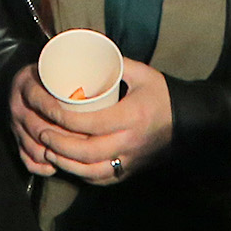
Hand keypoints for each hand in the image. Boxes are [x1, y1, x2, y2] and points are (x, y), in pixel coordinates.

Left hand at [8, 59, 174, 182]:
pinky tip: (68, 164)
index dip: (64, 119)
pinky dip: (81, 174)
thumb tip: (88, 51)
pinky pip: (102, 179)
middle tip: (40, 132)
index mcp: (131, 117)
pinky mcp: (131, 171)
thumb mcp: (142, 73)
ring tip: (48, 149)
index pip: (91, 123)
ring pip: (91, 170)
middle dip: (59, 144)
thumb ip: (116, 63)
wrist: (190, 122)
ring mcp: (130, 160)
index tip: (47, 110)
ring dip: (66, 163)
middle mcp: (129, 142)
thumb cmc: (163, 94)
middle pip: (86, 151)